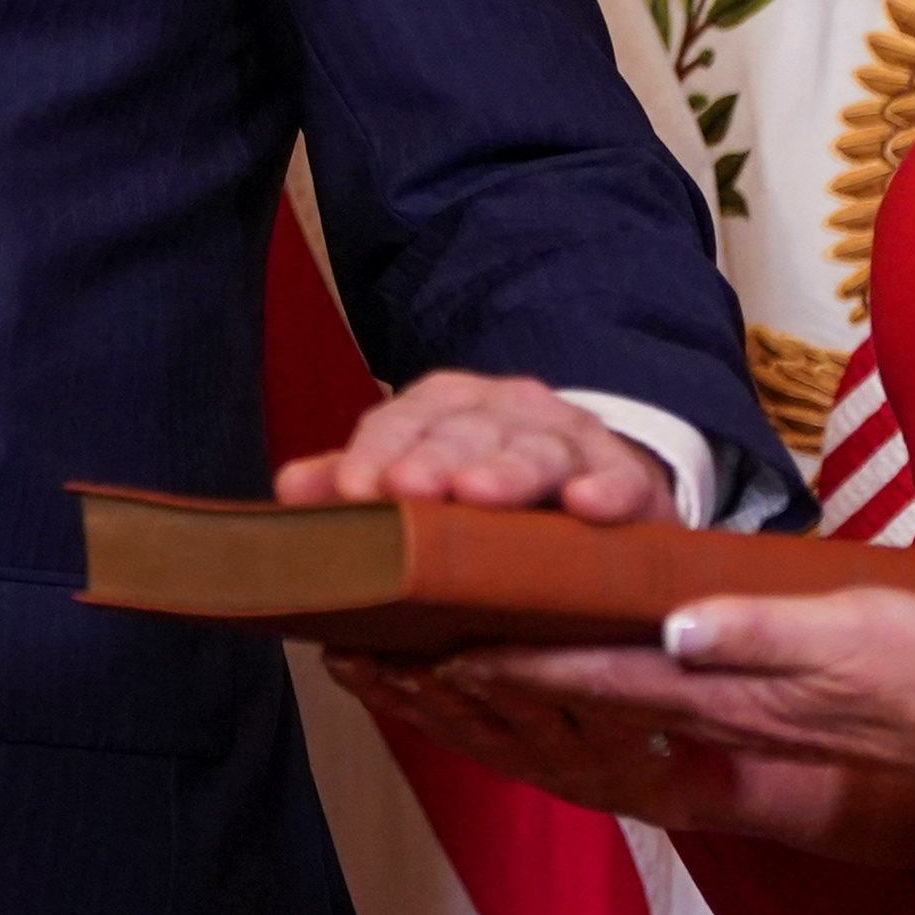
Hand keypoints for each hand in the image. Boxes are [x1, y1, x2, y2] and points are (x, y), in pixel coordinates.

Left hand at [275, 369, 674, 522]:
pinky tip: (587, 507)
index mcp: (445, 407)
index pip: (400, 422)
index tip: (351, 491)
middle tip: (406, 491)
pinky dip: (607, 490)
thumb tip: (288, 494)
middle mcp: (505, 411)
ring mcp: (569, 439)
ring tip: (479, 494)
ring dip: (507, 471)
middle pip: (464, 432)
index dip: (374, 453)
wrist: (596, 480)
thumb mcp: (420, 478)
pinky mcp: (627, 477)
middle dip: (433, 460)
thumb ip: (356, 484)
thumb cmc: (489, 485)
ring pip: (536, 449)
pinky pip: (620, 480)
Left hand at [330, 648, 906, 857]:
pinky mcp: (711, 712)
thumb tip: (673, 626)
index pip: (575, 670)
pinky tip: (493, 680)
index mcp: (705, 683)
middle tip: (361, 656)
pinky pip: (598, 712)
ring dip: (473, 694)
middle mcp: (684, 708)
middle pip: (547, 698)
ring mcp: (695, 716)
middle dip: (452, 680)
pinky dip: (530, 697)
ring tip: (389, 670)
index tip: (414, 638)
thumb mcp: (846, 631)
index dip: (492, 655)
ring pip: (560, 709)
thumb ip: (757, 631)